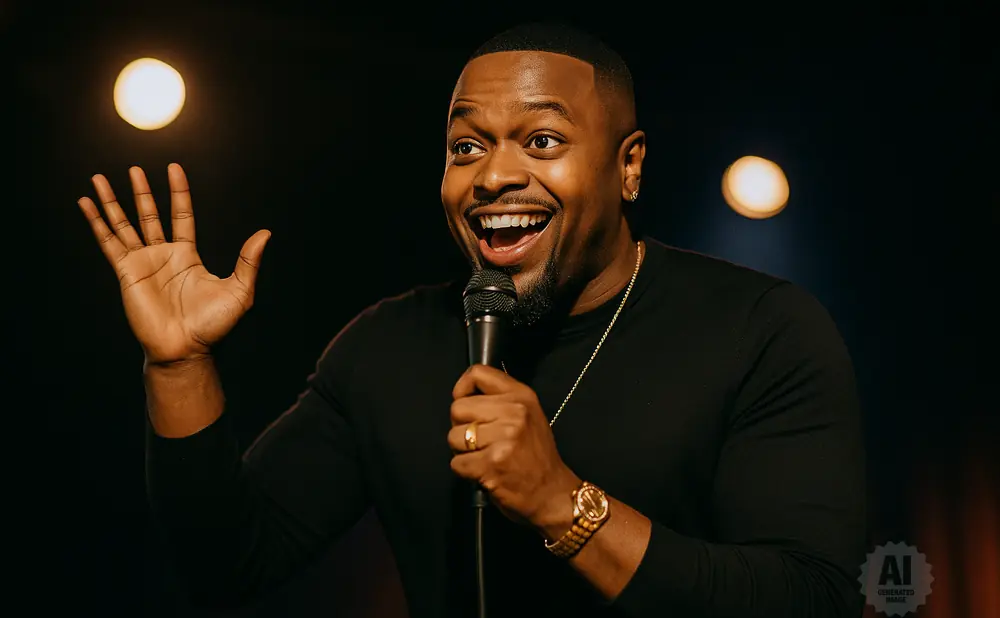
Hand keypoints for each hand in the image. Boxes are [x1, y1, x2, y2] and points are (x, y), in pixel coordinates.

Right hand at [78, 164, 270, 364]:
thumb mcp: (239, 290)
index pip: (182, 215)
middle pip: (149, 215)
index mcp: (188, 256)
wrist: (186, 349)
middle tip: (134, 169)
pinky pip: (108, 242)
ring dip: (112, 202)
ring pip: (124, 224)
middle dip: (142, 192)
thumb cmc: (213, 325)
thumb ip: (249, 261)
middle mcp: (163, 255)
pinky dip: (96, 223)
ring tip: (99, 178)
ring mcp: (143, 263)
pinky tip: (85, 204)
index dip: (179, 192)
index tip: (174, 169)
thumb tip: (265, 234)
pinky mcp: (126, 273)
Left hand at [448, 365, 580, 537]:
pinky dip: (465, 471)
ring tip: (484, 457)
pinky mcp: (492, 464)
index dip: (462, 390)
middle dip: (462, 427)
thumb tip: (463, 395)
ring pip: (454, 437)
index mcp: (521, 396)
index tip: (467, 407)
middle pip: (458, 408)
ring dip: (463, 451)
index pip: (477, 374)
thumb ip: (500, 400)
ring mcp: (504, 438)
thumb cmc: (536, 457)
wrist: (553, 494)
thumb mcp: (528, 415)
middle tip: (481, 441)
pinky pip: (456, 462)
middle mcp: (514, 412)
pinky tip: (484, 472)